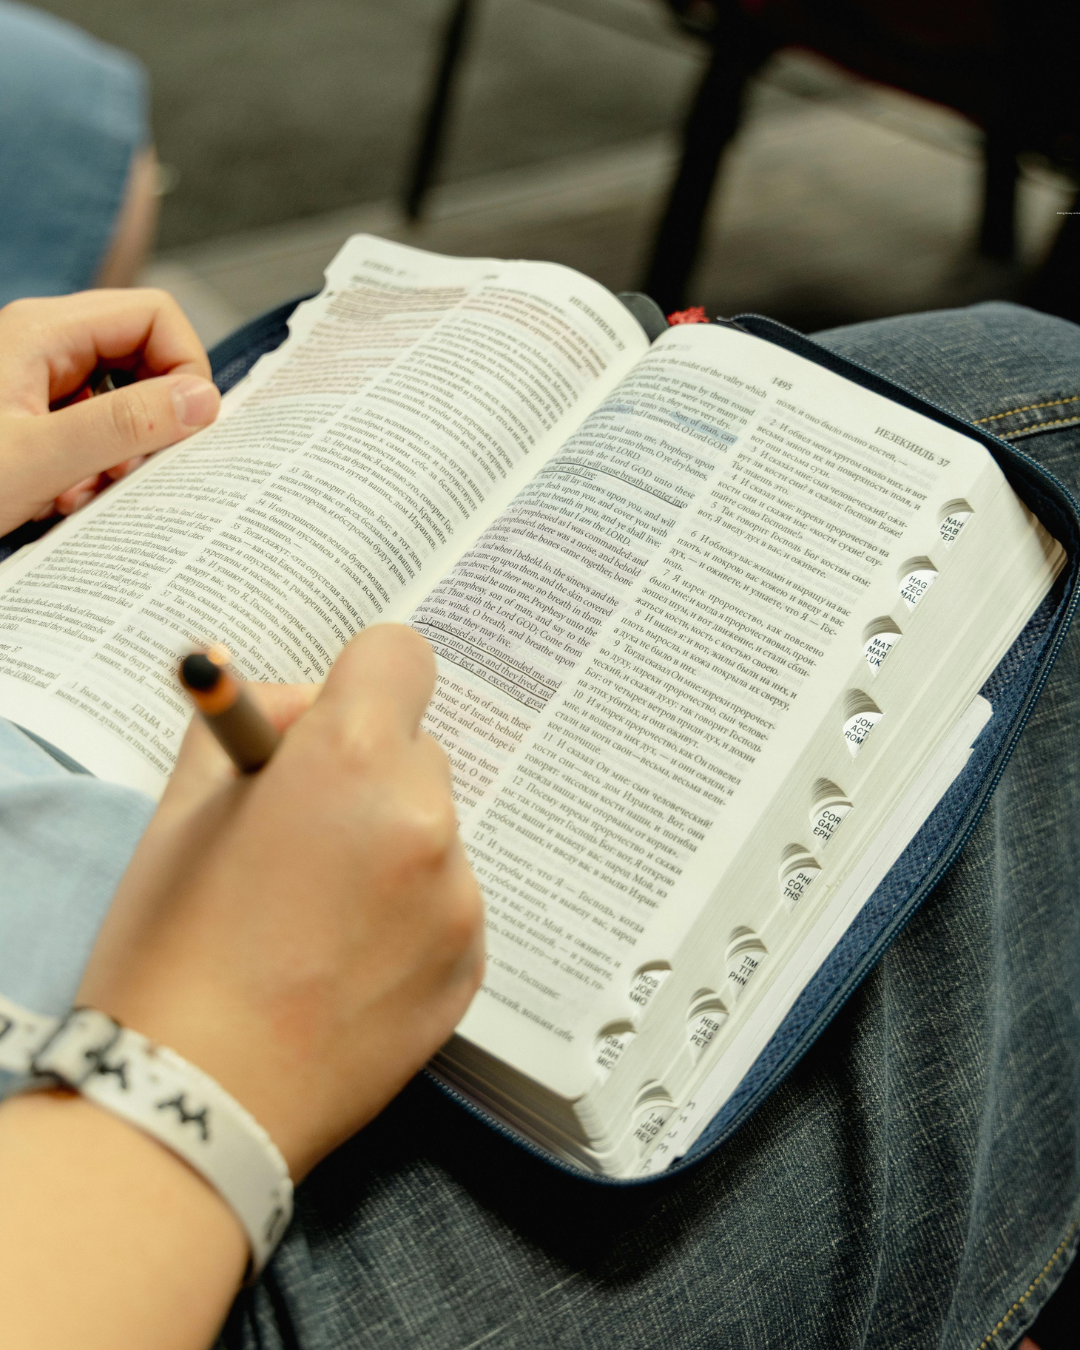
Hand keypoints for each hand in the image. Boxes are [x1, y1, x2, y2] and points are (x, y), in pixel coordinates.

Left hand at [0, 289, 219, 534]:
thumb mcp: (38, 459)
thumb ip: (124, 425)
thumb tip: (203, 400)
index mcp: (42, 331)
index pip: (154, 315)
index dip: (186, 367)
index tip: (187, 429)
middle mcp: (40, 347)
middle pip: (141, 358)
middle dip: (153, 418)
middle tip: (139, 468)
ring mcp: (31, 384)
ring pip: (117, 402)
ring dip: (121, 453)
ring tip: (89, 491)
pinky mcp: (27, 421)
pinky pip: (87, 433)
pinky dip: (91, 470)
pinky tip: (64, 501)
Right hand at [79, 624, 484, 1178]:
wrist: (198, 1104)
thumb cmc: (171, 954)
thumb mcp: (182, 809)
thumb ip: (248, 727)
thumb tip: (294, 704)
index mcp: (349, 759)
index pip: (398, 655)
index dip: (357, 679)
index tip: (329, 721)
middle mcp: (423, 818)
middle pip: (415, 749)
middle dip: (364, 773)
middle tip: (298, 835)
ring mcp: (457, 897)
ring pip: (433, 830)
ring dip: (390, 847)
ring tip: (315, 916)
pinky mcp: (472, 963)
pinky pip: (447, 901)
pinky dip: (410, 914)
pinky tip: (345, 963)